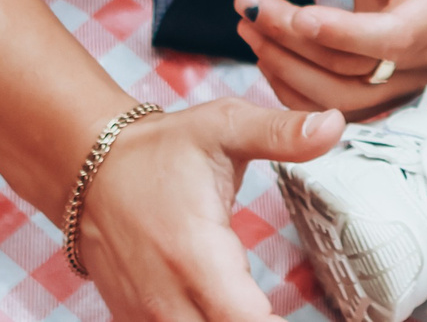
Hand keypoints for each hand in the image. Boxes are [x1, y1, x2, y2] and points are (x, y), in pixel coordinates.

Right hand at [76, 99, 342, 319]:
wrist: (90, 169)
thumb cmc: (163, 149)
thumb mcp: (226, 126)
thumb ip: (281, 132)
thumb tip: (335, 125)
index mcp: (194, 252)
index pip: (243, 319)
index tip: (309, 316)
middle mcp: (166, 295)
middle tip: (291, 308)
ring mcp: (146, 314)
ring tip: (271, 308)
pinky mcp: (136, 320)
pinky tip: (233, 310)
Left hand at [235, 0, 426, 112]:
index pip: (398, 37)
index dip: (347, 34)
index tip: (298, 15)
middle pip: (357, 68)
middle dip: (295, 41)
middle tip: (248, 7)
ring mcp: (409, 81)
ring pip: (339, 96)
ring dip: (286, 67)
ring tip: (247, 27)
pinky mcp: (383, 94)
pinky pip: (333, 106)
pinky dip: (293, 87)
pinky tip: (266, 53)